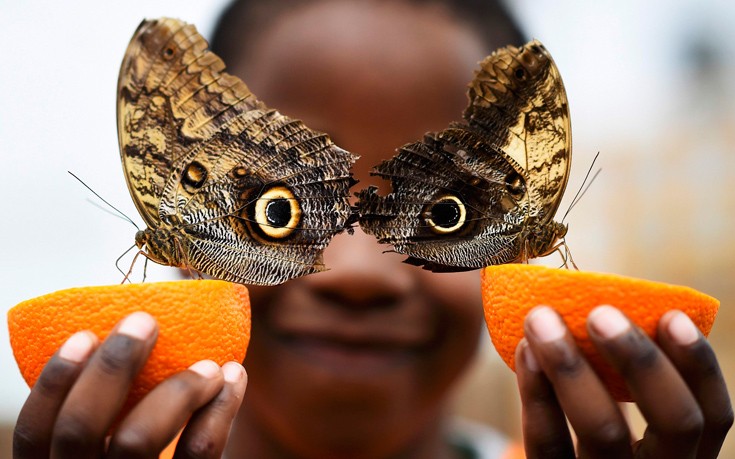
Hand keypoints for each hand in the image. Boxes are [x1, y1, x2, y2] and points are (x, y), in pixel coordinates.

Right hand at [13, 311, 247, 458]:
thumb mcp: (113, 450)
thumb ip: (110, 415)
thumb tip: (131, 333)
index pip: (35, 432)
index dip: (54, 382)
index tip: (85, 334)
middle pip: (79, 429)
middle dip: (111, 367)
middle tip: (145, 322)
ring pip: (137, 440)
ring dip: (177, 388)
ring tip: (211, 365)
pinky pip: (199, 452)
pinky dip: (222, 408)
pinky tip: (234, 377)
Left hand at [516, 305, 731, 458]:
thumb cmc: (591, 434)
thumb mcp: (623, 419)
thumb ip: (627, 380)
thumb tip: (608, 304)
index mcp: (682, 455)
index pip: (713, 416)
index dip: (699, 367)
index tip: (672, 315)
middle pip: (674, 424)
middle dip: (642, 361)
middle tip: (600, 313)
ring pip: (604, 431)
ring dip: (572, 367)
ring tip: (542, 319)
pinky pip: (548, 442)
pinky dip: (535, 392)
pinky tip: (526, 351)